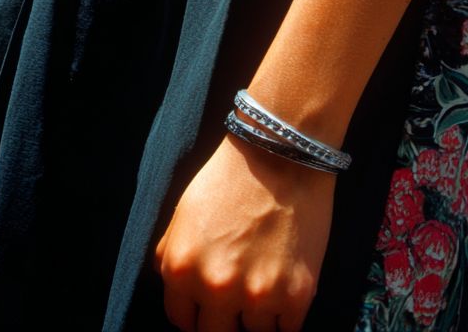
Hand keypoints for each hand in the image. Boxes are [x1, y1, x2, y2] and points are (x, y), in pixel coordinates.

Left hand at [153, 132, 336, 331]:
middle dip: (224, 321)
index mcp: (181, 269)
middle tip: (237, 301)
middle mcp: (216, 288)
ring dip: (258, 316)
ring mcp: (257, 296)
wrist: (281, 152)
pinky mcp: (296, 296)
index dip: (196, 313)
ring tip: (266, 281)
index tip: (210, 308)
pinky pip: (288, 331)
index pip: (182, 321)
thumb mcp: (184, 211)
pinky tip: (286, 288)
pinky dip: (287, 316)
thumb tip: (175, 290)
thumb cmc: (230, 177)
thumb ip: (171, 255)